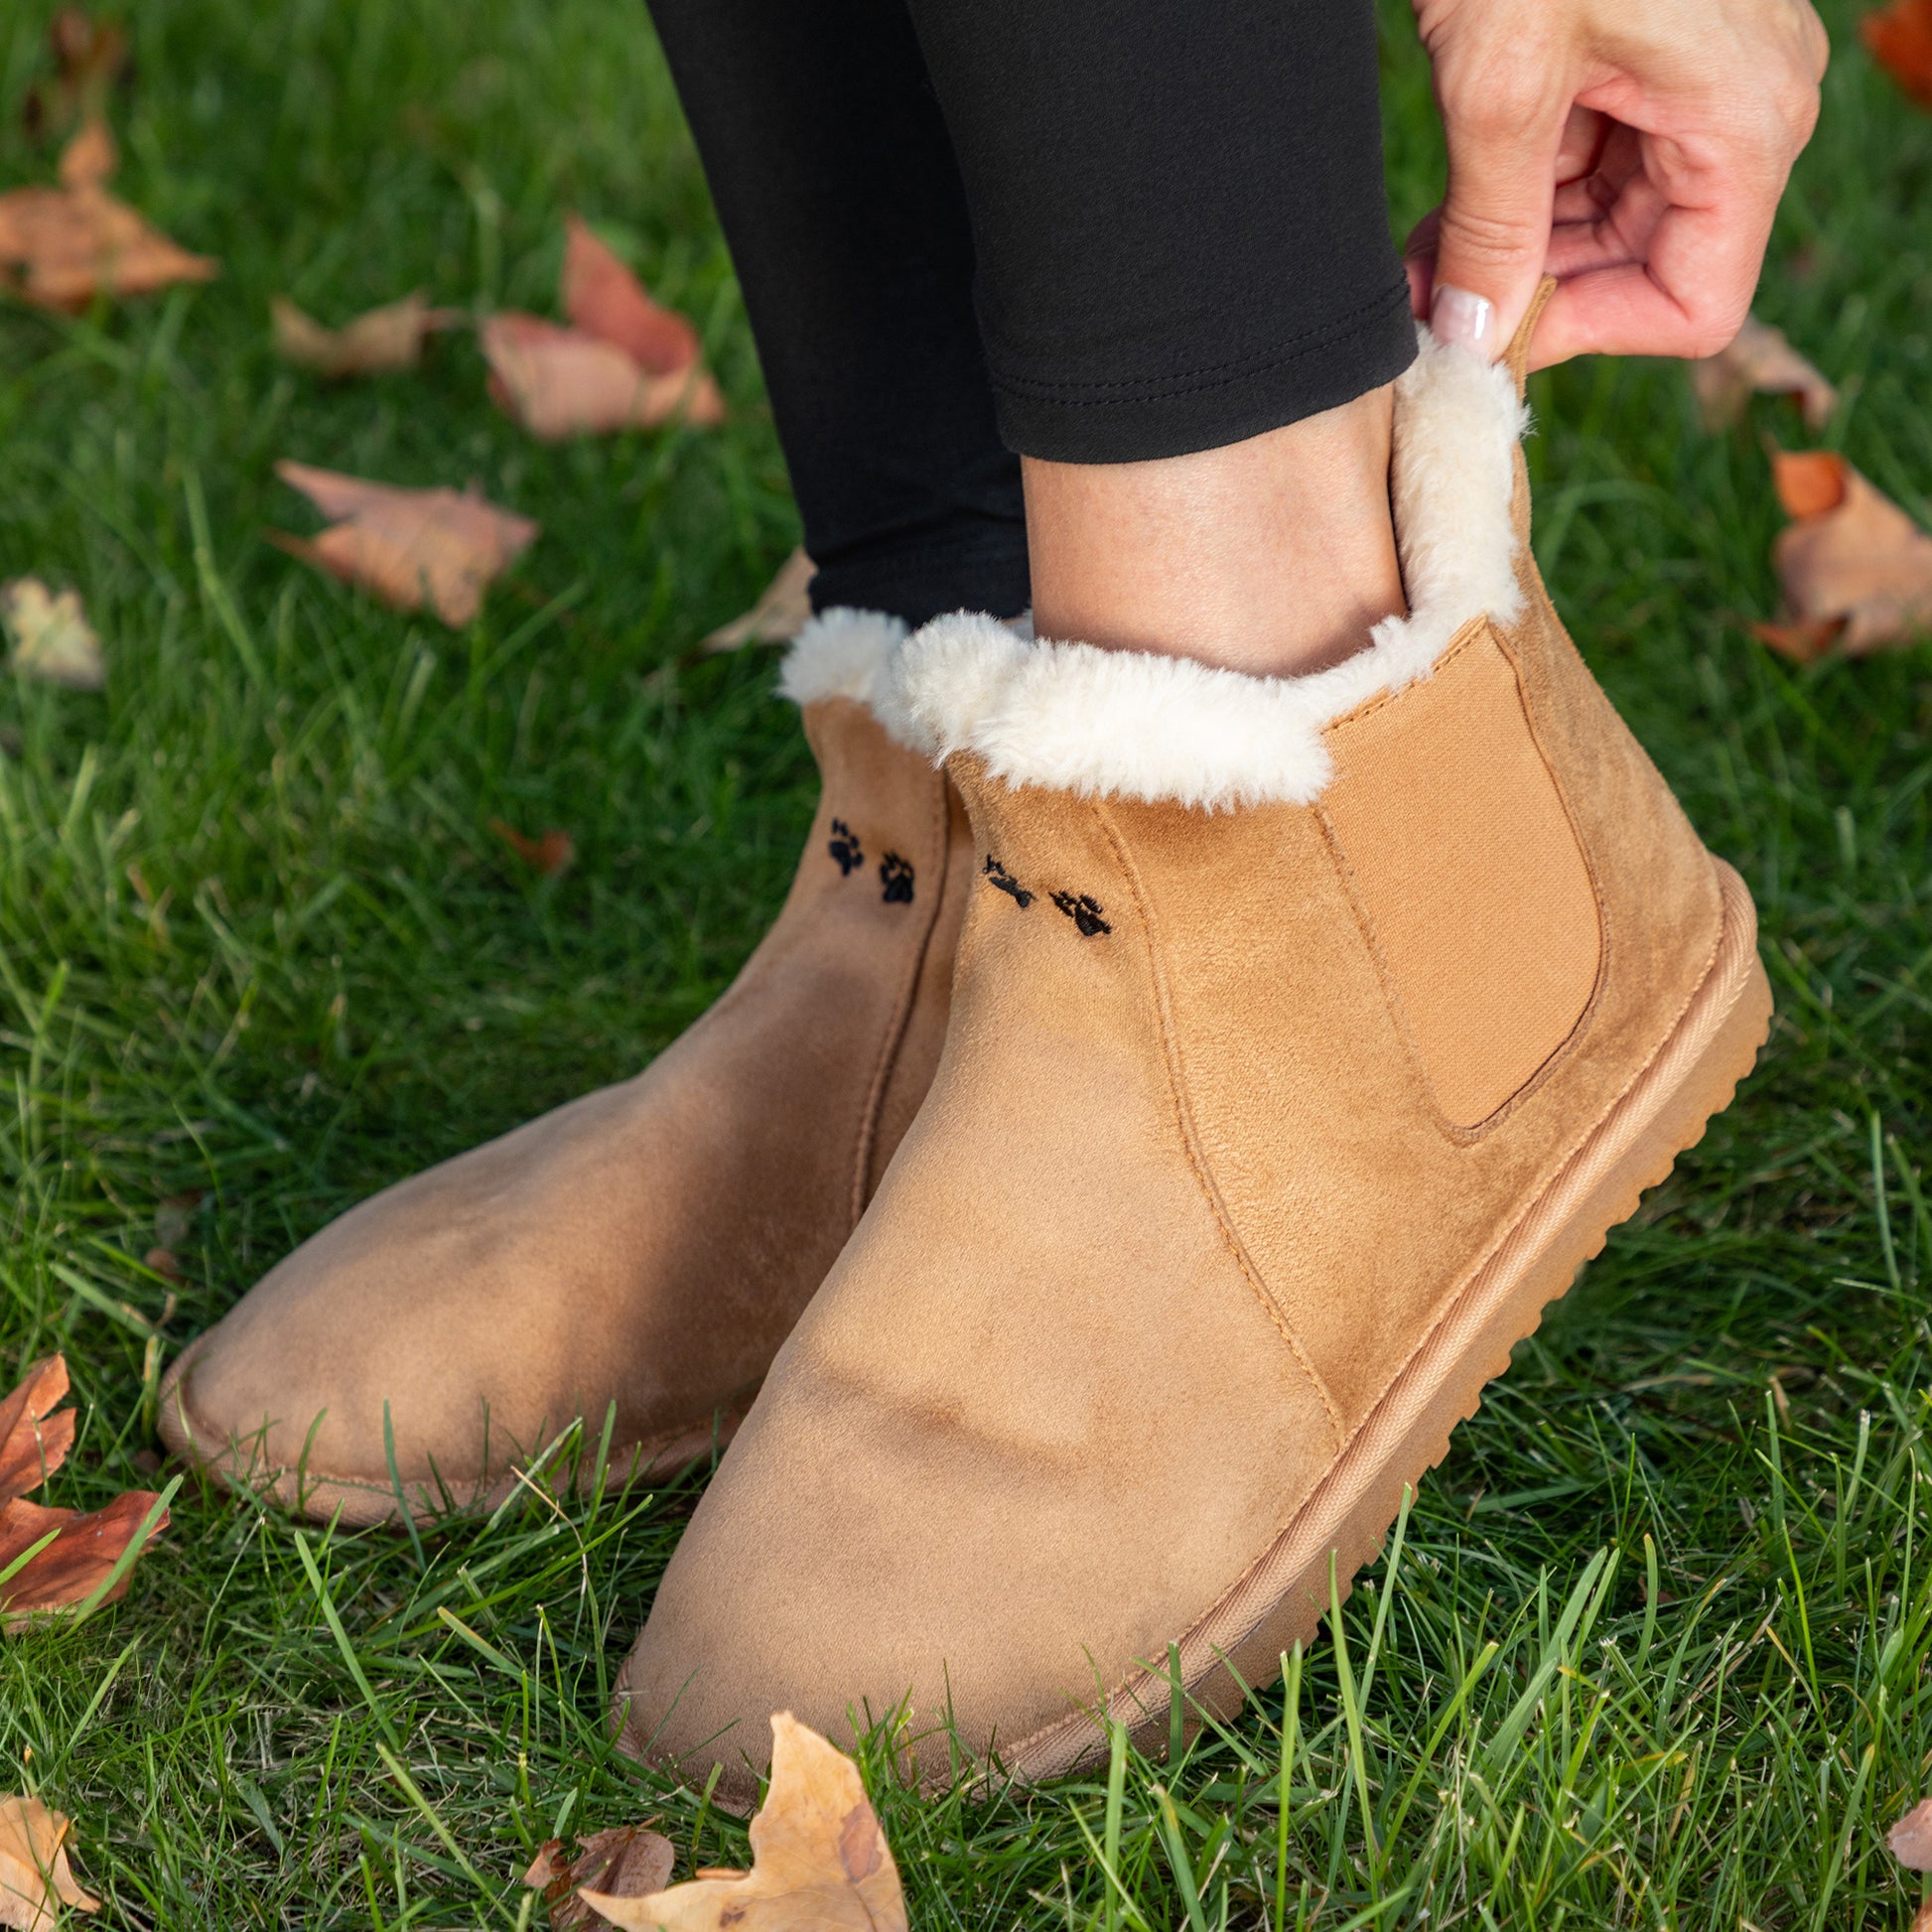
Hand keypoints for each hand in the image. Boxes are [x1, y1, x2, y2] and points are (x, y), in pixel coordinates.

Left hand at [1404, 0, 1827, 367]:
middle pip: (1644, 265)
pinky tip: (1445, 215)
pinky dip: (1518, 196)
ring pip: (1606, 222)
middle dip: (1532, 289)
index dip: (1587, 334)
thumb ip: (1493, 229)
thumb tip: (1475, 339)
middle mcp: (1742, 107)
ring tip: (1421, 263)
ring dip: (1513, 250)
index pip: (1694, 302)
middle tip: (1428, 307)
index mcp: (1745, 122)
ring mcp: (1698, 81)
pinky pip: (1590, 163)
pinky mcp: (1647, 59)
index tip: (1491, 333)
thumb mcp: (1501, 88)